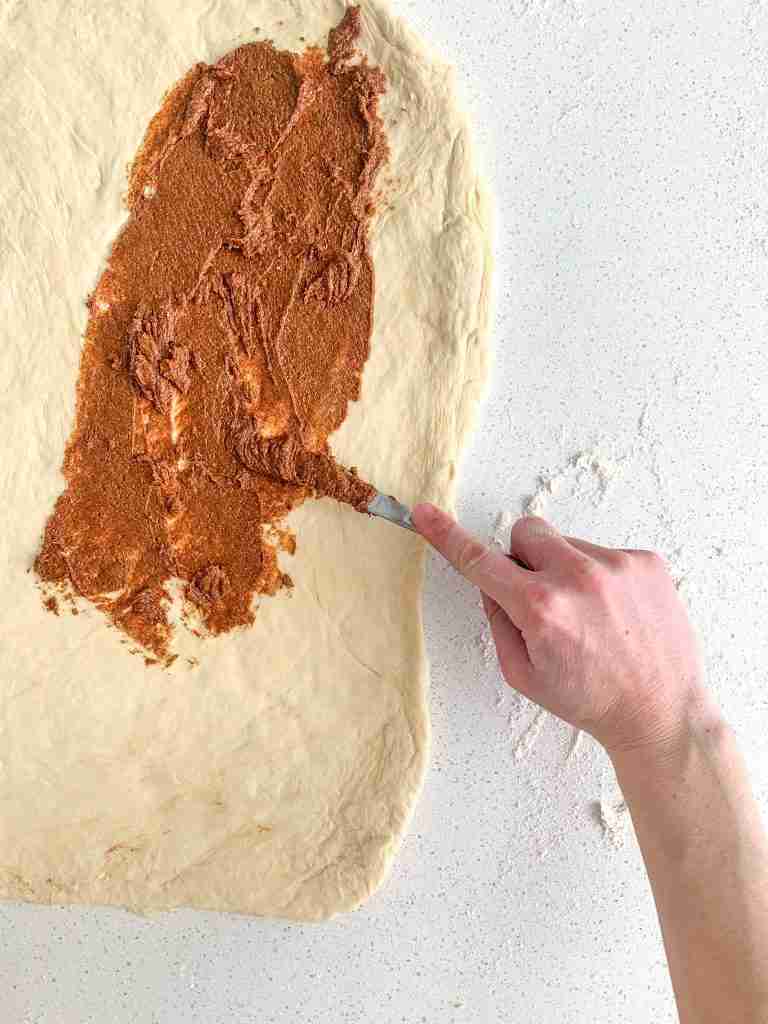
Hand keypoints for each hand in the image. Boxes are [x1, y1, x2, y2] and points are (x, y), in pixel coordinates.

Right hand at [412, 504, 711, 757]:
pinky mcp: (646, 562)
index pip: (480, 562)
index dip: (447, 536)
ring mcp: (616, 566)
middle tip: (542, 598)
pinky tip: (615, 613)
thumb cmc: (590, 699)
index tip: (425, 514)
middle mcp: (578, 578)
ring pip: (568, 544)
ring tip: (590, 615)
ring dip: (567, 571)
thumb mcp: (523, 674)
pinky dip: (602, 577)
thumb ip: (498, 621)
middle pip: (527, 533)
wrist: (661, 711)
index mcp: (540, 608)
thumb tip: (491, 582)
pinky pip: (605, 553)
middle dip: (525, 559)